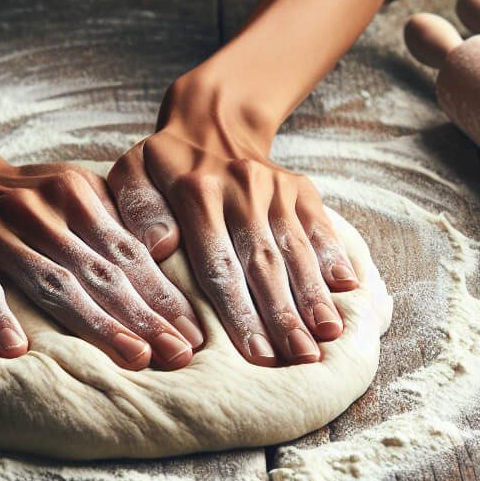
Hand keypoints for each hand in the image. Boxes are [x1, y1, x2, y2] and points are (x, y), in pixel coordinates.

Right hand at [0, 132, 204, 367]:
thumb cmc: (27, 195)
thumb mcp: (74, 191)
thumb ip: (114, 224)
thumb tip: (168, 265)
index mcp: (78, 197)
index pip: (129, 254)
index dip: (162, 295)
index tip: (195, 333)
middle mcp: (41, 214)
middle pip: (100, 274)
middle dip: (144, 318)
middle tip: (180, 355)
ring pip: (52, 284)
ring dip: (95, 324)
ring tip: (134, 358)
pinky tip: (18, 350)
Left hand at [107, 74, 358, 366]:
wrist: (211, 122)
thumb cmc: (163, 166)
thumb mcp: (132, 174)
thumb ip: (137, 209)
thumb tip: (162, 245)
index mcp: (195, 192)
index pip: (219, 263)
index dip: (239, 312)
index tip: (255, 355)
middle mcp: (241, 188)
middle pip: (264, 262)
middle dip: (284, 314)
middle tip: (300, 358)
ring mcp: (275, 187)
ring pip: (296, 247)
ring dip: (313, 293)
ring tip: (327, 334)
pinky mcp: (299, 187)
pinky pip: (319, 224)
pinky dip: (334, 254)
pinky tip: (347, 287)